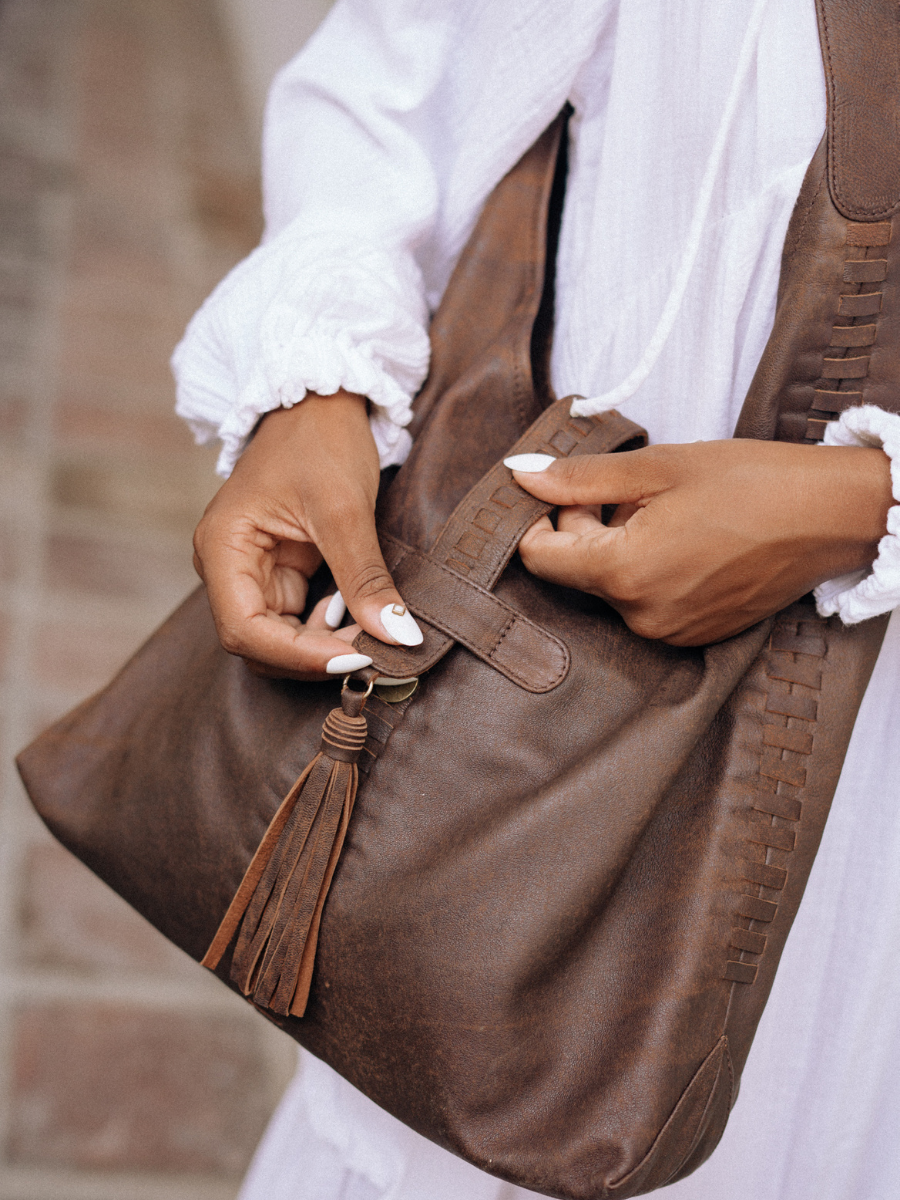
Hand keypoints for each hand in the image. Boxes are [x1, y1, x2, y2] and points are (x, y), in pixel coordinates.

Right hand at [192, 390, 421, 678]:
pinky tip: (361, 612)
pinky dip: (331, 627)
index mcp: (222, 548)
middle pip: (259, 643)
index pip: (245, 630)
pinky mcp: (280, 573)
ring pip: (280, 638)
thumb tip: (397, 638)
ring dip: (324, 645)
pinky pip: (299, 620)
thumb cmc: (320, 439)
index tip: (356, 658)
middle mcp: (226, 567)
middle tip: (373, 652)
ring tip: (372, 631)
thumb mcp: (345, 508)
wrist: (320, 400)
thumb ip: (365, 578)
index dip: (298, 655)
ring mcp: (252, 572)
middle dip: (313, 655)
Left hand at [510, 439, 891, 645]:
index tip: (565, 489)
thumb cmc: (751, 483)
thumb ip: (581, 478)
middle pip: (575, 572)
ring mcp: (669, 633)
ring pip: (611, 587)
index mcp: (624, 574)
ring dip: (618, 548)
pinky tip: (685, 540)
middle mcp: (641, 617)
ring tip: (666, 513)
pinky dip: (648, 570)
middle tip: (628, 490)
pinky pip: (645, 603)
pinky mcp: (694, 637)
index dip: (540, 519)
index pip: (539, 559)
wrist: (832, 517)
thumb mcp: (657, 468)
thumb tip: (520, 475)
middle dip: (585, 527)